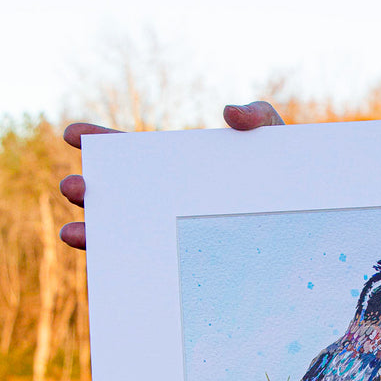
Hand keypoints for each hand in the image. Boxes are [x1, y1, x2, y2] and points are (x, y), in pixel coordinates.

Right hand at [58, 102, 285, 250]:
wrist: (307, 215)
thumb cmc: (283, 170)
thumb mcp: (273, 137)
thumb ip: (256, 116)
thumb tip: (227, 112)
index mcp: (175, 166)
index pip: (128, 152)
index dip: (99, 141)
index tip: (72, 133)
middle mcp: (164, 200)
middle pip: (114, 195)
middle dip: (87, 191)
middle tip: (74, 187)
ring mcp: (171, 232)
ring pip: (121, 234)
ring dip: (93, 234)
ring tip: (73, 233)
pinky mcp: (186, 262)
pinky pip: (148, 266)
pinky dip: (123, 267)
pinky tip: (105, 267)